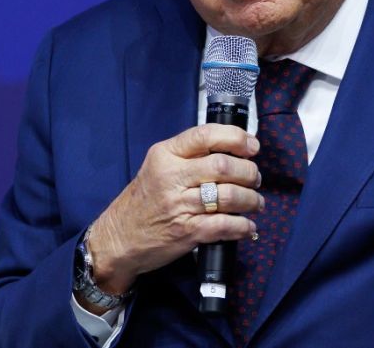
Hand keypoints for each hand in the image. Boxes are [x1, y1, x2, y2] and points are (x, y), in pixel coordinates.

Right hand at [85, 124, 262, 297]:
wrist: (118, 238)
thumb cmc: (142, 202)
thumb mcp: (157, 168)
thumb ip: (188, 157)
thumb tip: (233, 151)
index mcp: (164, 155)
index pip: (205, 135)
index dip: (236, 138)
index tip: (252, 146)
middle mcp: (171, 177)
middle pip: (223, 166)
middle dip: (248, 172)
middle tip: (254, 179)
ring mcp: (178, 206)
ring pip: (229, 196)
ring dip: (251, 200)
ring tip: (254, 202)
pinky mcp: (186, 232)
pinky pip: (225, 225)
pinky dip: (243, 225)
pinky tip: (247, 225)